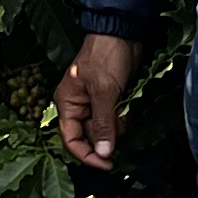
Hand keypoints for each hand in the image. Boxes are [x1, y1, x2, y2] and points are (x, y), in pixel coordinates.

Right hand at [57, 33, 143, 170]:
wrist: (122, 33)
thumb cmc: (106, 56)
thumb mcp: (104, 92)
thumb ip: (104, 124)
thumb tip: (104, 153)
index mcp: (67, 104)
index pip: (72, 141)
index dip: (88, 155)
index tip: (108, 164)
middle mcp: (78, 107)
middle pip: (92, 136)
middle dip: (109, 134)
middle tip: (122, 122)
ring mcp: (94, 103)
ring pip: (107, 129)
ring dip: (119, 124)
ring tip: (125, 106)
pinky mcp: (109, 99)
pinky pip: (116, 118)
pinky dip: (125, 115)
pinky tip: (129, 103)